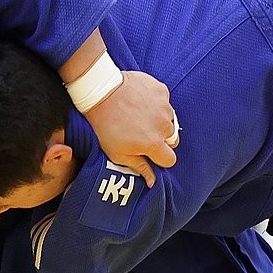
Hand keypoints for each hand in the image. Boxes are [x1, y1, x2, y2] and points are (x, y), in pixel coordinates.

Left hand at [83, 70, 178, 186]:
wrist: (100, 91)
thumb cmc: (105, 125)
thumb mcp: (117, 153)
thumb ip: (139, 167)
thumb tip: (152, 182)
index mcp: (154, 144)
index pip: (170, 159)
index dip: (160, 158)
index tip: (149, 151)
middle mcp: (163, 126)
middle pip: (172, 139)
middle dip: (161, 138)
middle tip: (143, 132)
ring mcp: (164, 106)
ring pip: (170, 120)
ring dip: (159, 120)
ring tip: (139, 115)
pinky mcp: (161, 90)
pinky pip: (165, 101)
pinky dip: (156, 103)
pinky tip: (140, 102)